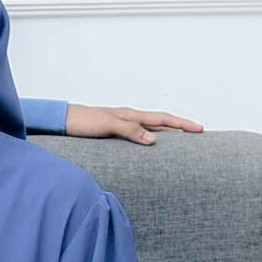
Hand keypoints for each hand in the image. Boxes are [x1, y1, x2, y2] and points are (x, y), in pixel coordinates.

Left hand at [64, 104, 202, 146]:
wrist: (63, 121)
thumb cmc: (83, 121)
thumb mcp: (107, 125)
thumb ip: (130, 130)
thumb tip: (154, 140)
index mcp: (131, 115)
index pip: (163, 119)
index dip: (182, 124)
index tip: (199, 129)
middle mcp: (129, 118)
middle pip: (161, 122)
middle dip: (180, 127)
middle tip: (198, 133)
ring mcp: (123, 124)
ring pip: (152, 128)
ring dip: (168, 133)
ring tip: (183, 141)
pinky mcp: (115, 132)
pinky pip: (140, 135)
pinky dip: (152, 138)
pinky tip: (152, 146)